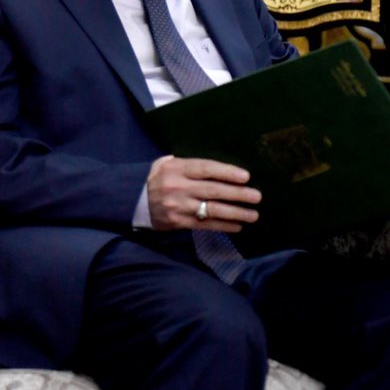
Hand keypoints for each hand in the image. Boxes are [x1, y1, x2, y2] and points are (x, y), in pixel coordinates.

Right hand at [146, 155, 260, 232]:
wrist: (132, 200)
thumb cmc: (155, 178)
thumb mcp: (166, 163)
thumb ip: (188, 163)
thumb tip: (215, 166)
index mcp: (176, 168)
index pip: (206, 169)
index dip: (227, 172)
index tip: (246, 177)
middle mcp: (178, 187)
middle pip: (213, 190)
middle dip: (237, 194)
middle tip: (256, 196)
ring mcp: (179, 206)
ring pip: (212, 210)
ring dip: (235, 213)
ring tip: (253, 214)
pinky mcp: (178, 222)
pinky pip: (205, 224)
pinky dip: (223, 226)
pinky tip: (237, 226)